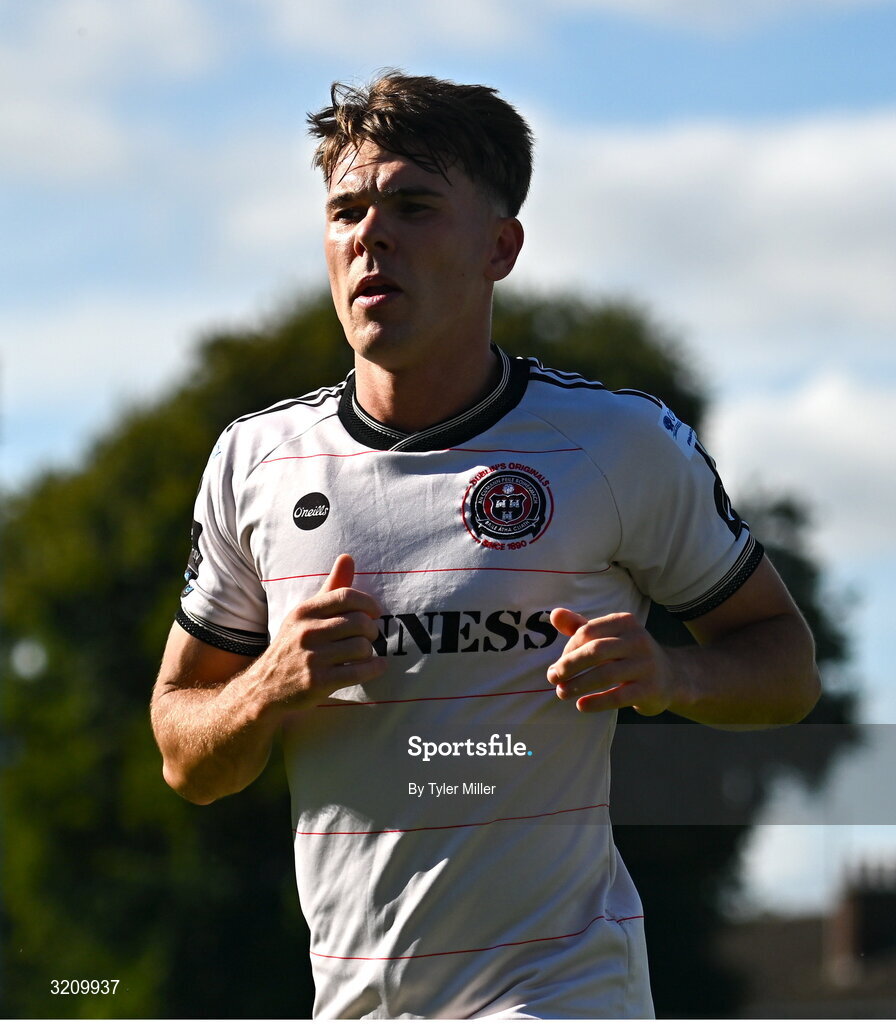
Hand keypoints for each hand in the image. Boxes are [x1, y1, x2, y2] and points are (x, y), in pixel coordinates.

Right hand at [262, 553, 386, 709]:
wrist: (264, 687)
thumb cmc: (292, 645)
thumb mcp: (305, 614)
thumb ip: (330, 587)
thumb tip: (348, 557)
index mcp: (304, 611)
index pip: (345, 596)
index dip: (368, 603)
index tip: (376, 612)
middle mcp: (306, 632)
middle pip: (358, 622)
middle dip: (371, 630)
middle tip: (370, 635)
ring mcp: (311, 658)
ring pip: (361, 647)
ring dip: (370, 651)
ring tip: (364, 653)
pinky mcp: (317, 682)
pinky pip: (359, 671)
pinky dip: (374, 668)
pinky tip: (376, 666)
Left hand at [546, 609, 675, 715]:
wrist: (671, 676)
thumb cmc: (628, 654)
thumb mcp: (607, 636)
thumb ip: (580, 626)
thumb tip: (554, 614)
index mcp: (625, 622)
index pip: (588, 632)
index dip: (568, 649)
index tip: (559, 664)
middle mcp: (638, 640)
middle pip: (595, 651)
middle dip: (569, 665)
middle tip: (552, 677)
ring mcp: (646, 665)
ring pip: (606, 674)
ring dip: (578, 684)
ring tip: (561, 693)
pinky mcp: (650, 689)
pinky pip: (618, 696)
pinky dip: (597, 702)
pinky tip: (581, 705)